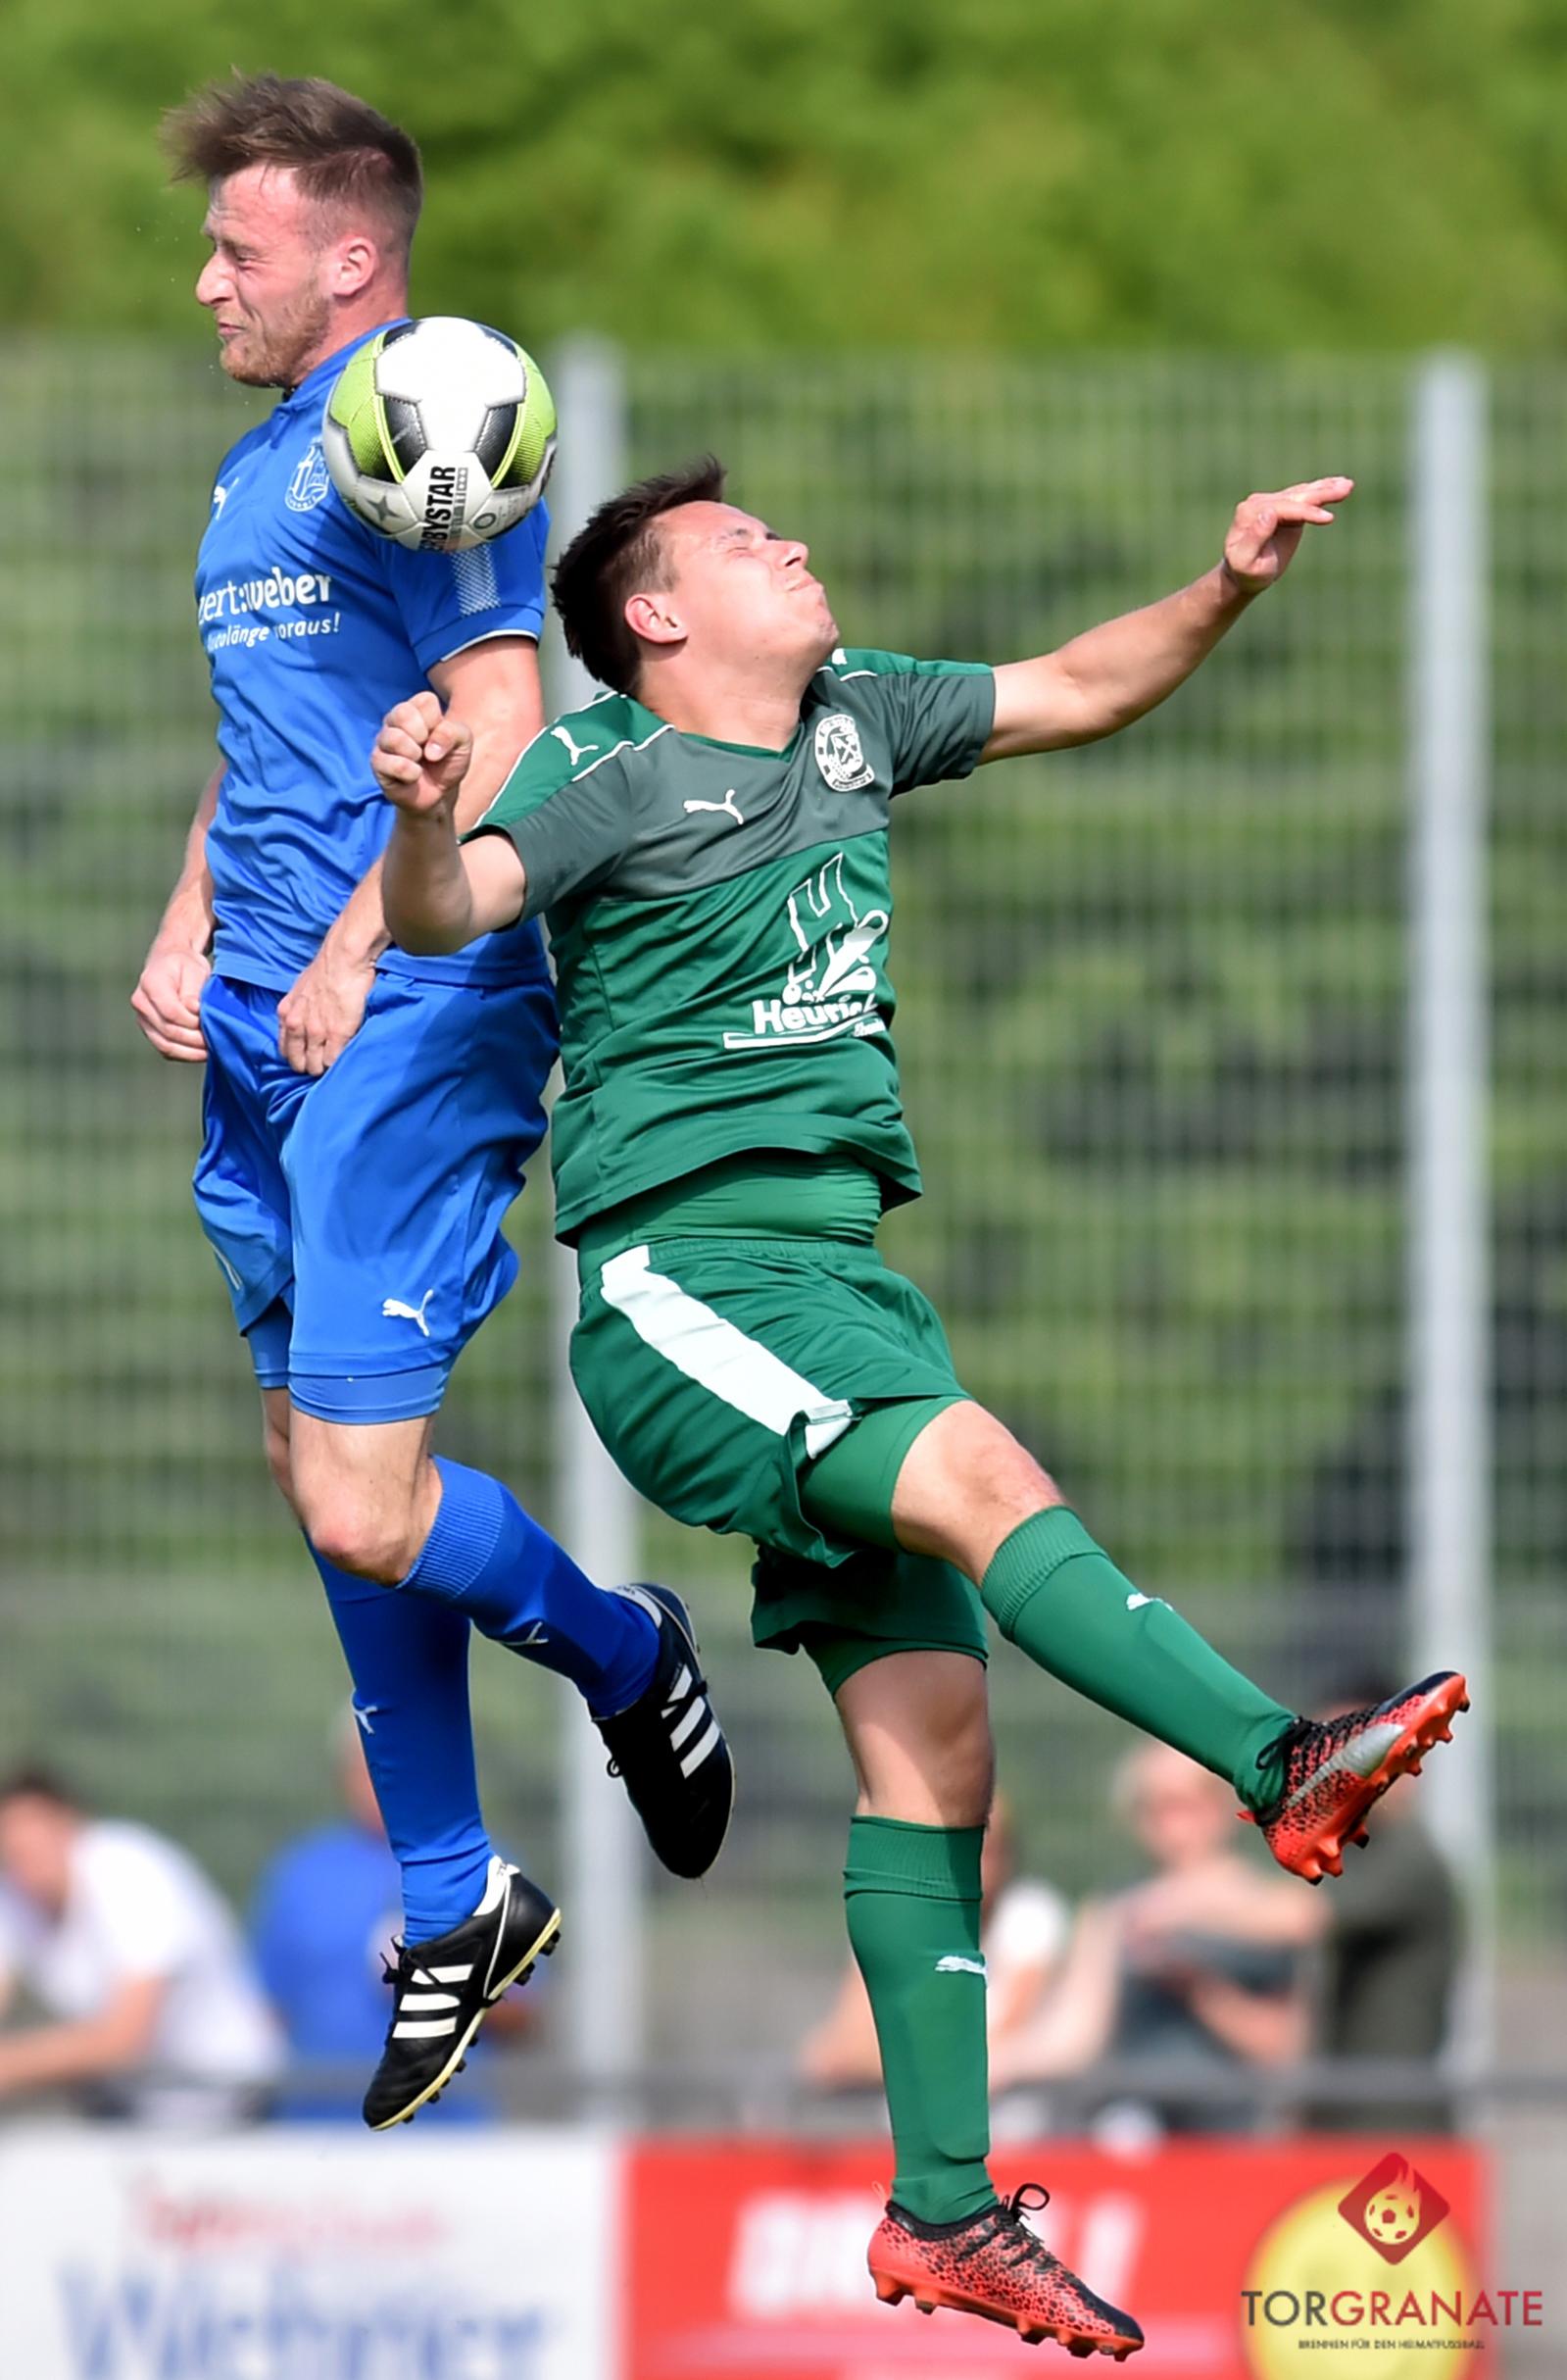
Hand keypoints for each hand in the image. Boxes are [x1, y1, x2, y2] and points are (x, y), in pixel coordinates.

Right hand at [131, 941, 210, 1061]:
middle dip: (195, 1040)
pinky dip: (185, 1054)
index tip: (210, 1020)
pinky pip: (166, 1050)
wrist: (171, 963)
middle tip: (216, 1040)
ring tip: (211, 1049)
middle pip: (169, 1032)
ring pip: (165, 1046)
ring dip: (191, 1052)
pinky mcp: (150, 1031)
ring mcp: (143, 1019)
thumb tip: (195, 1012)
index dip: (193, 1022)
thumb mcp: (194, 970)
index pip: (171, 1012)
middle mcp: (141, 1003)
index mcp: (150, 984)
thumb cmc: (185, 965)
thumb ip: (193, 993)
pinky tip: (202, 1052)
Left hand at [277, 942, 376, 1076]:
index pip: (285, 1051)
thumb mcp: (300, 989)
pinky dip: (338, 1063)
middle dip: (309, 1066)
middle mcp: (296, 1026)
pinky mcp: (337, 1034)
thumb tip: (304, 1019)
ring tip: (334, 1062)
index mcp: (285, 1015)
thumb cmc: (326, 969)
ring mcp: (315, 1032)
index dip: (297, 1057)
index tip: (308, 1057)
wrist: (344, 959)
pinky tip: (345, 1057)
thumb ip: (298, 1008)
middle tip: (322, 1063)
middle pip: (298, 1063)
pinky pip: (333, 1061)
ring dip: (324, 1067)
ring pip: (315, 1066)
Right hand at [372, 693, 472, 817]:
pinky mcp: (377, 763)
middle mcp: (395, 720)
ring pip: (394, 738)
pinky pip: (391, 763)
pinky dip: (409, 773)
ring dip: (415, 754)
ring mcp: (383, 741)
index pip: (425, 701)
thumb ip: (454, 733)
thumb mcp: (463, 744)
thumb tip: (430, 749)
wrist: (439, 794)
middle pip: (402, 713)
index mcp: (417, 709)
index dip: (437, 721)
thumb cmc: (448, 762)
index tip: (439, 736)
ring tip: (419, 762)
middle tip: (427, 750)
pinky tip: (413, 776)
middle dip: (422, 734)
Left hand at [1222, 476, 1352, 594]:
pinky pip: (1305, 497)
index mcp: (1249, 512)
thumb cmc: (1245, 572)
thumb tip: (1269, 513)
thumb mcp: (1246, 561)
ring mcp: (1273, 502)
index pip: (1283, 509)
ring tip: (1348, 485)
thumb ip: (1255, 538)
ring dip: (1326, 488)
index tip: (1329, 518)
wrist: (1243, 574)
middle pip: (1295, 496)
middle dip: (1321, 493)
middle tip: (1347, 488)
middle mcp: (1260, 502)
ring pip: (1303, 493)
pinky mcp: (1285, 507)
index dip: (1307, 512)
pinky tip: (1338, 484)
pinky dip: (1322, 491)